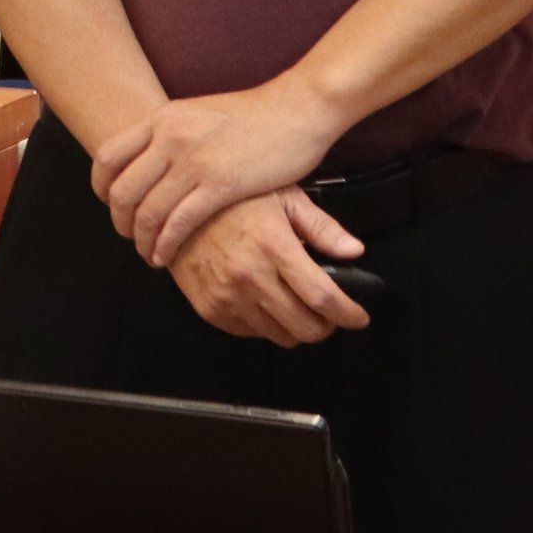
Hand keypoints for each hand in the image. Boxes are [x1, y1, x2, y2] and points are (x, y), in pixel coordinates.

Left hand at [92, 79, 342, 268]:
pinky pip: (178, 223)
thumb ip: (172, 132)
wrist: (298, 108)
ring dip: (142, 239)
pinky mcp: (220, 184)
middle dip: (120, 220)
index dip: (101, 187)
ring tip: (149, 252)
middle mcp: (170, 137)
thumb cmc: (255, 115)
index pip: (107, 156)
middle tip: (129, 235)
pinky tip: (167, 255)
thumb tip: (151, 156)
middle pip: (121, 190)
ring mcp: (193, 161)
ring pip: (146, 212)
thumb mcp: (199, 113)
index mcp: (163, 118)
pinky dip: (166, 245)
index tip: (110, 203)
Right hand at [168, 191, 371, 346]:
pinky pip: (250, 333)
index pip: (323, 297)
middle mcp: (251, 276)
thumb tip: (355, 251)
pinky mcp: (210, 307)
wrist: (173, 205)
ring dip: (296, 327)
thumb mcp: (283, 197)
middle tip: (328, 313)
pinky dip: (265, 324)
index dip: (349, 314)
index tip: (359, 317)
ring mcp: (228, 296)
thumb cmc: (232, 198)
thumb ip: (321, 227)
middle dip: (326, 326)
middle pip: (305, 327)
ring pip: (280, 336)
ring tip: (295, 306)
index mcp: (274, 246)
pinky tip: (265, 302)